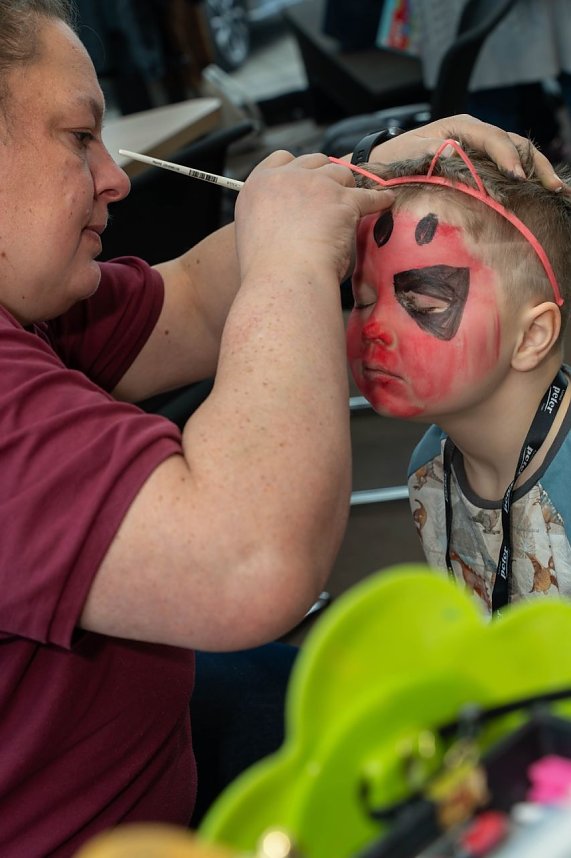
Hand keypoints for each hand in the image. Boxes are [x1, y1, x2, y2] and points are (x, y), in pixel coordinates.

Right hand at [235, 150, 393, 282]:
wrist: (284, 281)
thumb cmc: (268, 272)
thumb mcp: (255, 234)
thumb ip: (270, 217)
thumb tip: (289, 220)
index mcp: (257, 185)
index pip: (281, 159)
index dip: (298, 170)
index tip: (305, 183)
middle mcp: (285, 178)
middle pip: (314, 161)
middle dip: (325, 176)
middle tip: (331, 197)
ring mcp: (316, 185)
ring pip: (341, 172)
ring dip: (348, 187)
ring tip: (353, 205)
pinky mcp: (343, 200)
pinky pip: (369, 195)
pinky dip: (378, 199)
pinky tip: (385, 202)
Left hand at [368, 114, 564, 191]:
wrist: (385, 163)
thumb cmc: (396, 158)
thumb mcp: (411, 152)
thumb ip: (432, 151)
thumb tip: (452, 152)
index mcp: (461, 126)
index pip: (493, 138)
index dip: (507, 156)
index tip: (517, 175)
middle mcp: (475, 133)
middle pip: (514, 144)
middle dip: (536, 165)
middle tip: (554, 187)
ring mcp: (479, 148)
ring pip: (516, 155)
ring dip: (537, 172)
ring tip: (557, 191)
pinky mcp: (480, 164)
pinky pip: (506, 168)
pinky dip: (525, 179)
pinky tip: (541, 193)